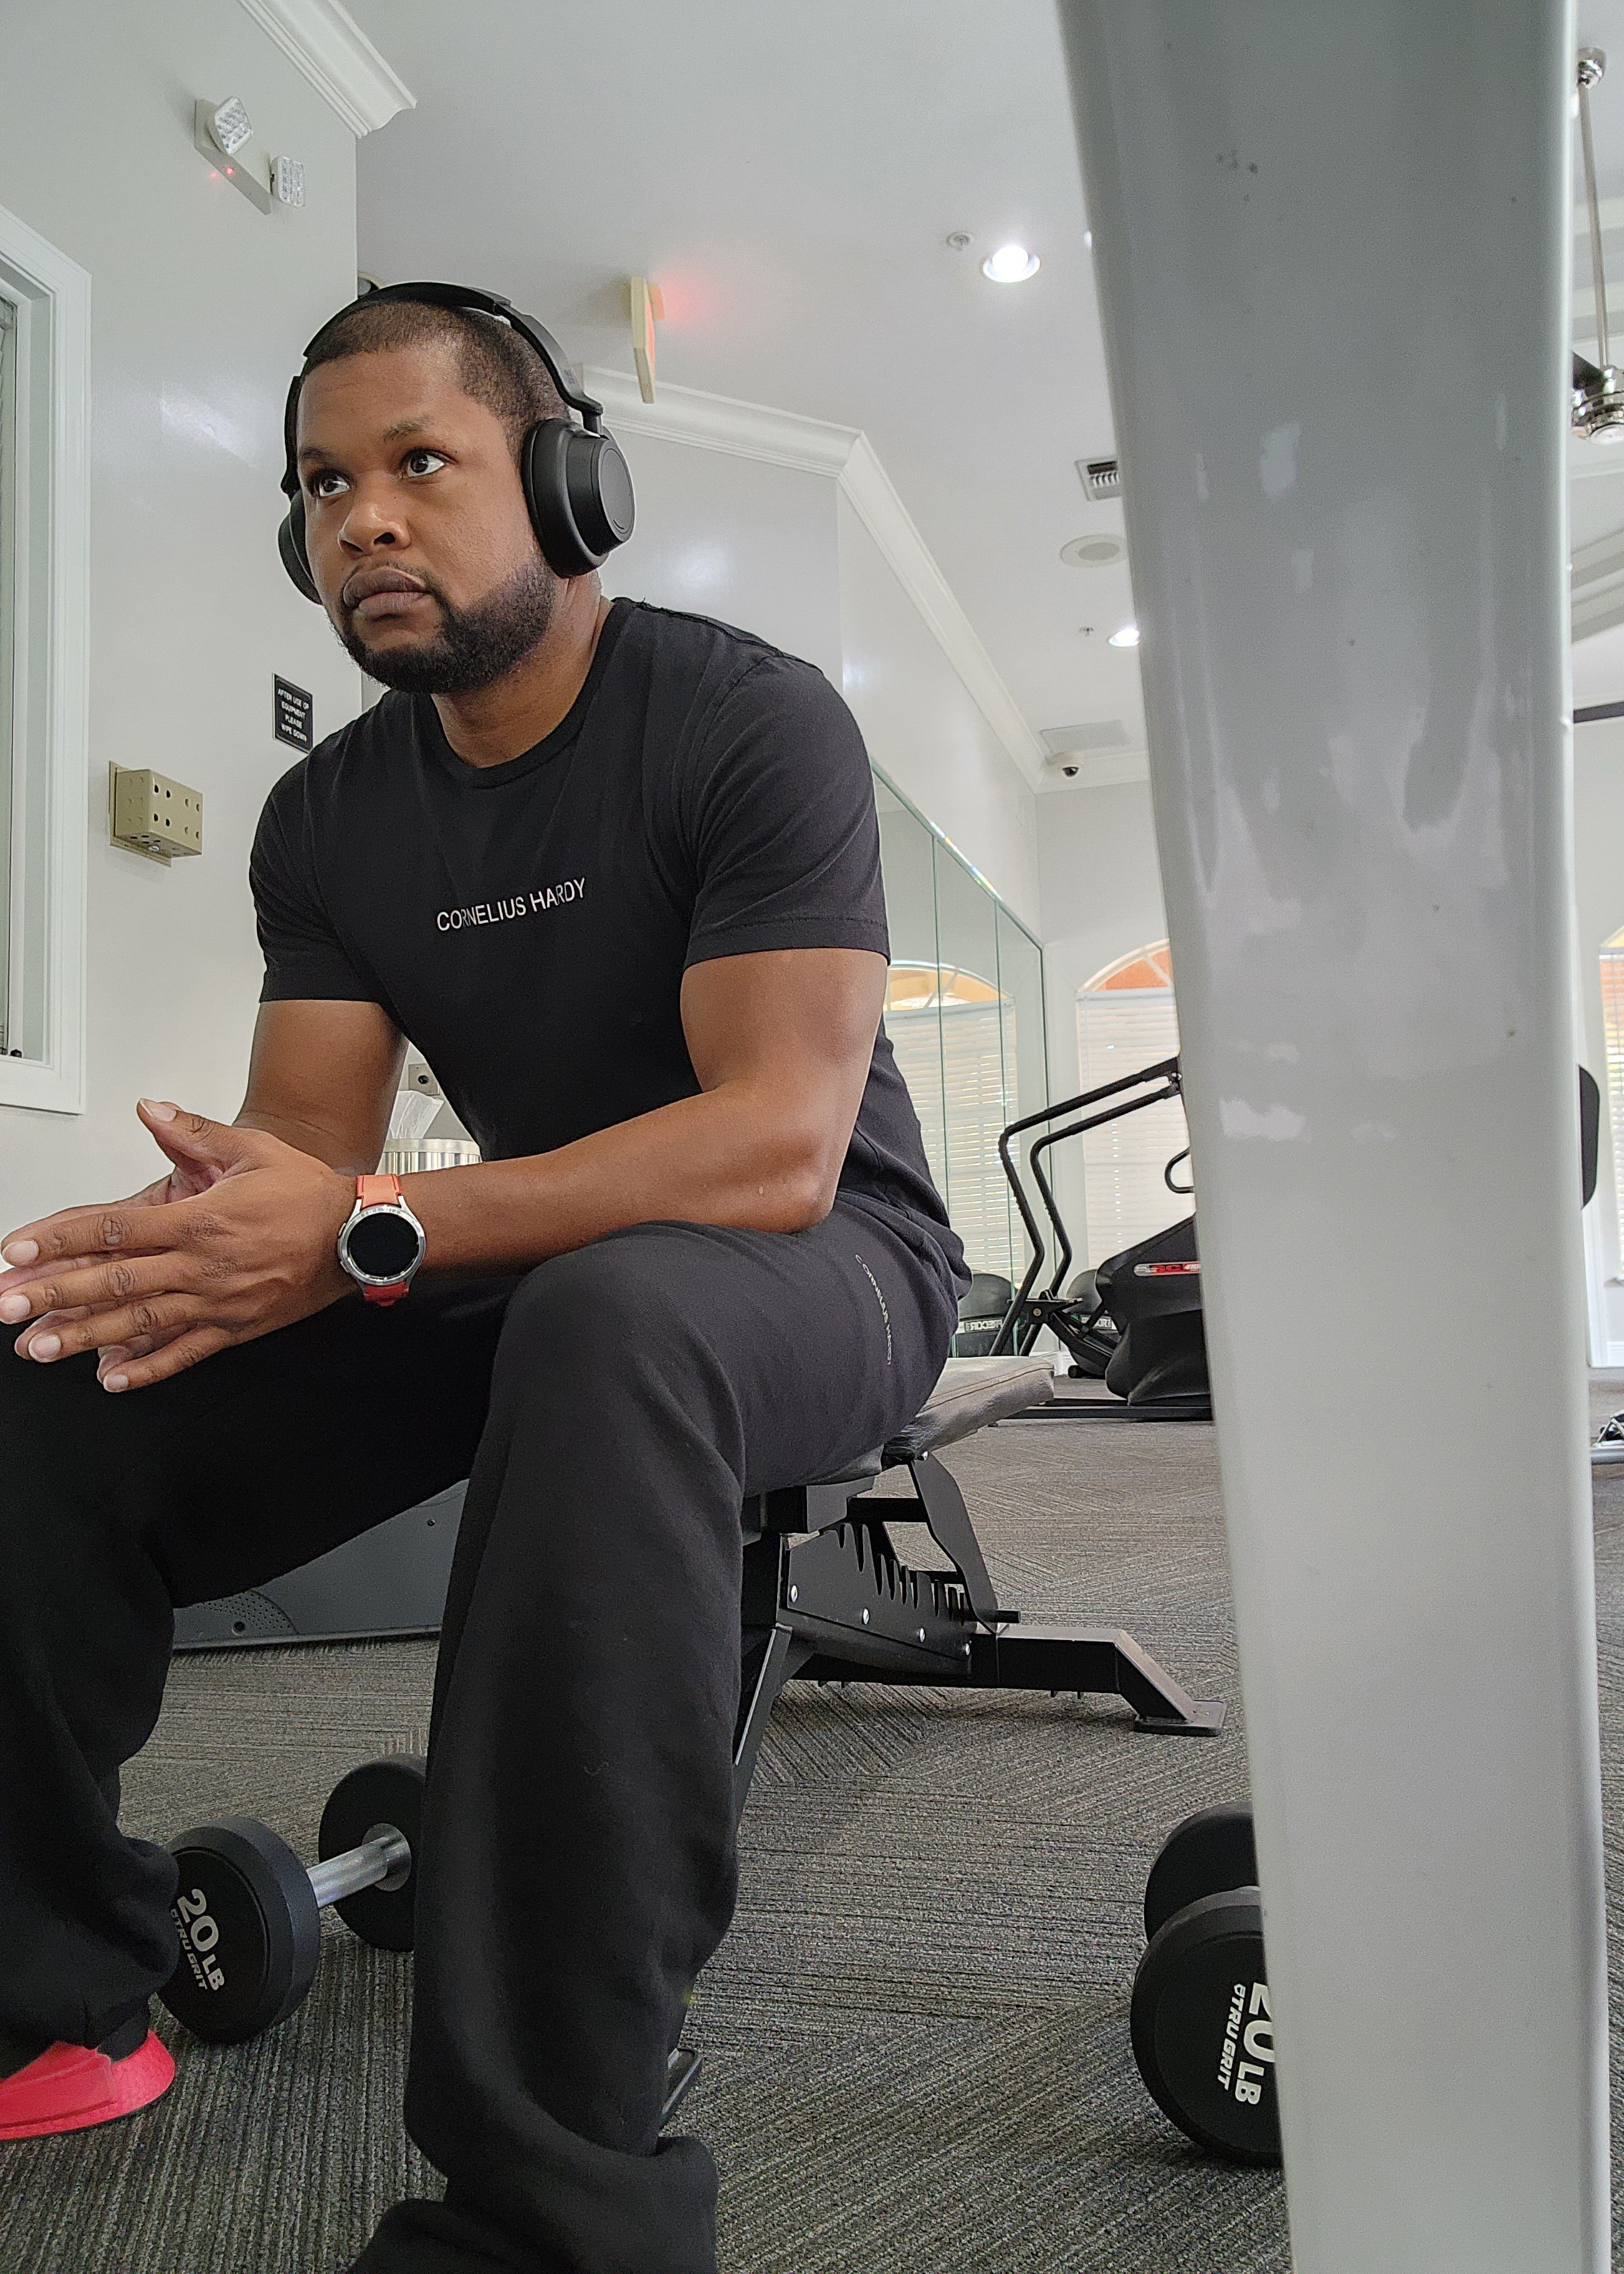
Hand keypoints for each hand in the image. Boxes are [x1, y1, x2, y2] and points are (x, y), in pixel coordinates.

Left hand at [0, 1099, 356, 1390]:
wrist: (358, 1235)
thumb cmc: (307, 1195)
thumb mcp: (251, 1150)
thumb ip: (193, 1131)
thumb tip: (151, 1109)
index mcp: (200, 1221)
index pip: (115, 1230)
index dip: (62, 1240)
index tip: (21, 1251)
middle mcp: (202, 1266)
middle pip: (114, 1283)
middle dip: (54, 1296)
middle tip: (9, 1306)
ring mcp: (216, 1302)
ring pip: (139, 1324)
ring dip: (84, 1337)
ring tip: (39, 1348)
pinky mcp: (234, 1327)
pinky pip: (185, 1352)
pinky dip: (147, 1369)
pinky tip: (112, 1377)